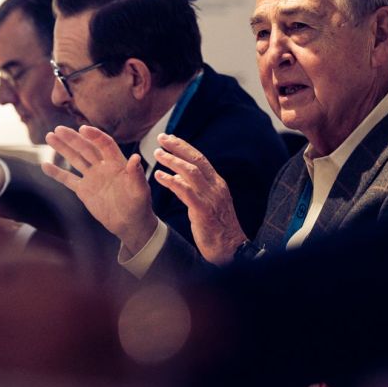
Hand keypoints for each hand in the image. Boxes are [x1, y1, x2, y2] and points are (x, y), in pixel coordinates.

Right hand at [42, 125, 156, 253]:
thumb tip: (136, 158)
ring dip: (62, 148)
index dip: (95, 136)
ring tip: (49, 136)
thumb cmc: (139, 206)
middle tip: (58, 129)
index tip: (83, 129)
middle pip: (85, 148)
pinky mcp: (83, 190)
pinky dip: (56, 173)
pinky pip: (67, 179)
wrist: (129, 224)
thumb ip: (136, 174)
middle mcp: (103, 166)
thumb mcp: (140, 190)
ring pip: (75, 159)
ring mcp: (92, 177)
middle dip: (72, 138)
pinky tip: (44, 165)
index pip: (105, 144)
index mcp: (117, 163)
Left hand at [152, 134, 246, 263]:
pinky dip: (171, 181)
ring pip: (191, 172)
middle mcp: (216, 187)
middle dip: (177, 147)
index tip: (169, 138)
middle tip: (161, 138)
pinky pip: (185, 191)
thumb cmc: (216, 227)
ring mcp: (211, 198)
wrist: (230, 249)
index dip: (184, 146)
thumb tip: (176, 174)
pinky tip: (159, 176)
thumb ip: (193, 188)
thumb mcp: (205, 202)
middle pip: (196, 159)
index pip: (200, 158)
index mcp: (217, 183)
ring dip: (172, 161)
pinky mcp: (203, 210)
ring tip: (157, 154)